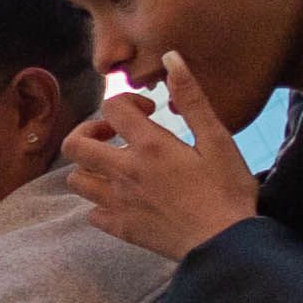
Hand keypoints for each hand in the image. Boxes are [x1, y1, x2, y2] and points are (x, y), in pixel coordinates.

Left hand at [62, 57, 259, 261]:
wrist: (225, 245)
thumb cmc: (228, 191)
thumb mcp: (218, 139)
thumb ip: (192, 99)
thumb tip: (171, 57)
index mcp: (149, 146)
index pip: (111, 108)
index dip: (125, 101)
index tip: (148, 112)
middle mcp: (124, 172)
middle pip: (74, 144)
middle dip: (89, 131)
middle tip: (115, 135)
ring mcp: (117, 203)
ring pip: (76, 179)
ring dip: (91, 168)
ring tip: (117, 166)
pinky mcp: (120, 229)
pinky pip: (92, 213)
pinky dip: (101, 203)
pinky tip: (123, 199)